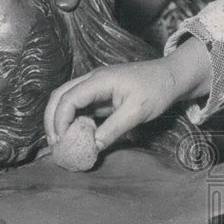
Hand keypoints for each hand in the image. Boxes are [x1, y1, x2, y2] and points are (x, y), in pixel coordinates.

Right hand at [43, 37, 211, 150]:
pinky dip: (71, 119)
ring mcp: (94, 86)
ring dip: (59, 119)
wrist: (172, 76)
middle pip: (59, 96)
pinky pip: (78, 105)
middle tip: (54, 143)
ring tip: (60, 141)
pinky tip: (75, 134)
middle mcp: (91, 80)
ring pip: (65, 99)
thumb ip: (114, 129)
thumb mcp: (137, 112)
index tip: (62, 141)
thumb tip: (93, 147)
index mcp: (99, 80)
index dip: (60, 120)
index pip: (68, 99)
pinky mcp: (99, 94)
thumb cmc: (157, 90)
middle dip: (51, 119)